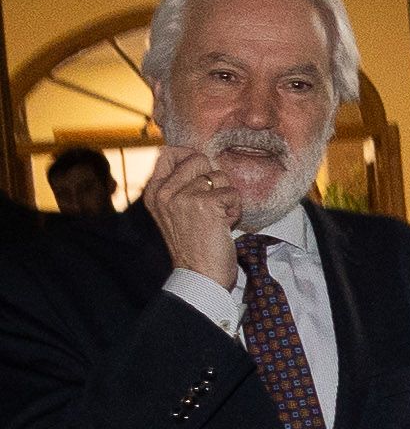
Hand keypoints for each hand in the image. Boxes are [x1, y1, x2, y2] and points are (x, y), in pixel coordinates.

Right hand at [142, 143, 242, 289]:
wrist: (200, 275)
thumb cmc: (195, 245)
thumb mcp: (177, 212)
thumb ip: (182, 187)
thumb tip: (201, 160)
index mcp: (154, 192)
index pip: (167, 152)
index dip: (190, 156)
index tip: (202, 173)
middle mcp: (164, 192)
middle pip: (198, 158)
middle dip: (214, 179)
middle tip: (212, 204)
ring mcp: (182, 197)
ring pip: (220, 176)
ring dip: (227, 198)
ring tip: (217, 219)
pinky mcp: (204, 204)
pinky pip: (233, 193)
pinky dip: (235, 210)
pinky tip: (224, 226)